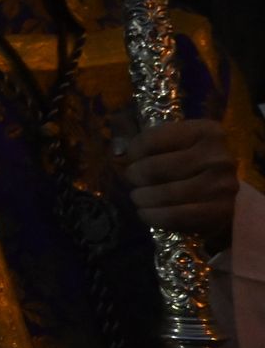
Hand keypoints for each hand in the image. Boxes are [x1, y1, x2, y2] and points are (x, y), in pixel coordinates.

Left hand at [122, 119, 237, 242]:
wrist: (229, 193)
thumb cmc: (192, 161)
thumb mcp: (174, 140)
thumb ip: (144, 137)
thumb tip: (119, 151)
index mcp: (204, 131)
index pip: (152, 139)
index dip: (133, 151)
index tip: (131, 159)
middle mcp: (218, 156)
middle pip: (156, 168)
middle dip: (135, 177)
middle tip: (132, 181)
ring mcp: (223, 185)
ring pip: (165, 194)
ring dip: (142, 198)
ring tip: (138, 198)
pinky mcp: (221, 211)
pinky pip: (177, 217)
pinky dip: (154, 217)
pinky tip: (146, 214)